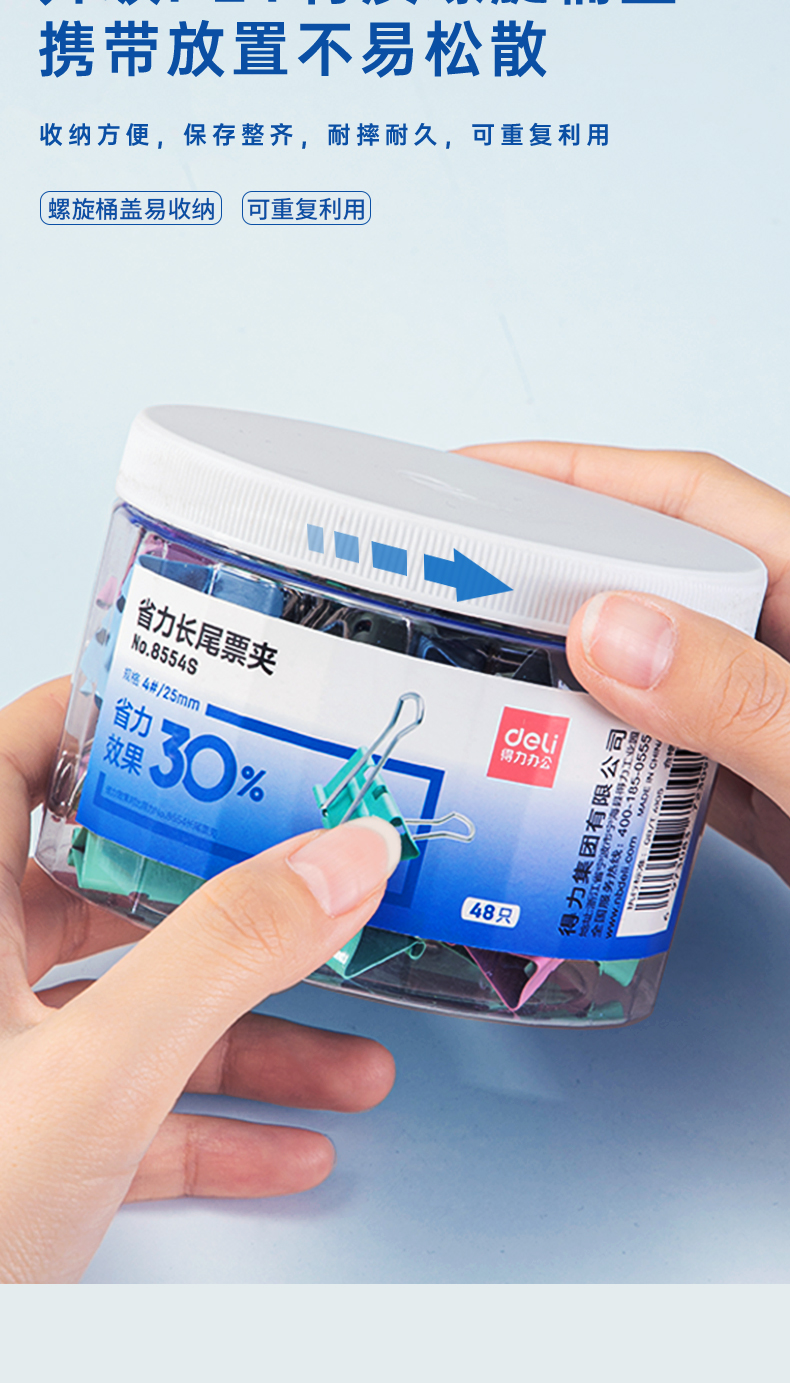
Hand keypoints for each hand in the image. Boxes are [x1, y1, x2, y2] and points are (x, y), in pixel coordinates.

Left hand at [0, 677, 399, 1282]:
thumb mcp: (96, 1071)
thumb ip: (223, 954)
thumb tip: (340, 860)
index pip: (16, 756)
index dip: (108, 723)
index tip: (207, 718)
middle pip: (106, 890)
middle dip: (229, 903)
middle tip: (308, 873)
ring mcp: (0, 1059)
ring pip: (135, 1010)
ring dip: (250, 1036)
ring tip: (350, 1057)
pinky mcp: (25, 1141)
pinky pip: (130, 1107)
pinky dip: (212, 1123)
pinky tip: (290, 1148)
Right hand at [461, 441, 789, 886]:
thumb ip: (745, 697)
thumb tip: (610, 627)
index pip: (690, 501)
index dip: (577, 474)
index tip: (474, 480)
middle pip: (660, 581)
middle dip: (554, 571)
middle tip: (447, 585)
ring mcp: (787, 726)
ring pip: (659, 677)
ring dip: (573, 677)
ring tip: (476, 674)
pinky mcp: (779, 800)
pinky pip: (674, 766)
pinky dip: (612, 768)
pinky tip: (559, 775)